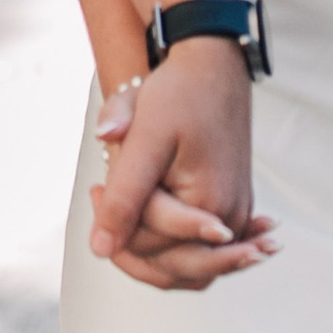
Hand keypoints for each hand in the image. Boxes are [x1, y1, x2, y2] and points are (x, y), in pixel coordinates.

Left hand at [89, 36, 275, 293]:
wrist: (214, 66)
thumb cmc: (180, 94)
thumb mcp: (145, 139)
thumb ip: (124, 196)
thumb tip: (100, 249)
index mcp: (208, 203)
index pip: (149, 243)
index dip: (113, 223)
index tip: (95, 189)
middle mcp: (229, 217)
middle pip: (171, 266)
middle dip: (129, 243)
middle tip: (103, 197)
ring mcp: (236, 215)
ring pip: (189, 266)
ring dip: (151, 253)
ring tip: (124, 216)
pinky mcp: (235, 208)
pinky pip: (205, 251)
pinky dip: (177, 249)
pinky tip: (151, 232)